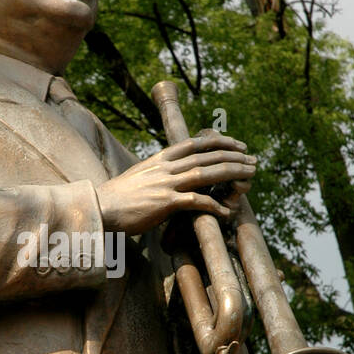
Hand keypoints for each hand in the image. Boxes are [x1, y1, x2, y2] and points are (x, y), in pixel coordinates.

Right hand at [96, 131, 255, 235]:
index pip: (195, 143)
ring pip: (206, 174)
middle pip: (206, 156)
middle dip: (233, 156)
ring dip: (231, 173)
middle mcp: (166, 167)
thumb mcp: (140, 175)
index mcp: (161, 159)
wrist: (100, 207)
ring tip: (250, 176)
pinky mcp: (165, 203)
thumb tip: (170, 173)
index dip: (220, 142)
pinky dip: (214, 205)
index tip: (236, 144)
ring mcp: (166, 184)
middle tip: (252, 160)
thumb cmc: (119, 197)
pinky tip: (227, 211)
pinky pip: (196, 202)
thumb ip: (158, 172)